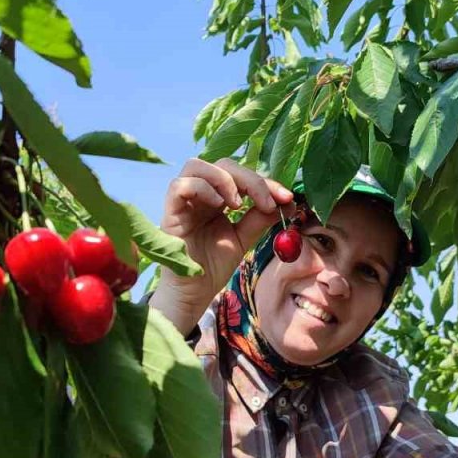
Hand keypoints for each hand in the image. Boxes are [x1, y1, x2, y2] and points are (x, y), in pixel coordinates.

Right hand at [150, 158, 294, 332]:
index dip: (265, 182)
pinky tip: (218, 205)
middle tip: (267, 202)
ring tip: (238, 205)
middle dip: (250, 179)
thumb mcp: (244, 238)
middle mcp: (199, 194)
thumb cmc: (214, 265)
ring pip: (196, 165)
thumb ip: (261, 218)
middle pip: (222, 164)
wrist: (194, 293)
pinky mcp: (170, 212)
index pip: (241, 175)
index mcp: (216, 196)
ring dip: (224, 179)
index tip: (286, 198)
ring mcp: (182, 201)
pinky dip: (202, 188)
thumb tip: (288, 202)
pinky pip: (179, 186)